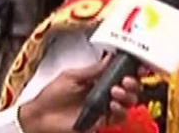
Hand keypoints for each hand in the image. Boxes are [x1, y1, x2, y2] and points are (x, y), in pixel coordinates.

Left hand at [18, 57, 141, 132]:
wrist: (41, 117)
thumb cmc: (51, 95)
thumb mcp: (72, 76)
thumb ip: (93, 69)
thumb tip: (110, 56)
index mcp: (98, 78)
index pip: (121, 72)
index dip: (132, 69)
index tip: (138, 65)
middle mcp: (104, 92)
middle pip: (130, 87)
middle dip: (133, 82)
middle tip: (126, 80)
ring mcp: (105, 107)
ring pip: (129, 102)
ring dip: (127, 96)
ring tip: (115, 92)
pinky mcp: (103, 121)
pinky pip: (120, 117)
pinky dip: (120, 111)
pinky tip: (112, 106)